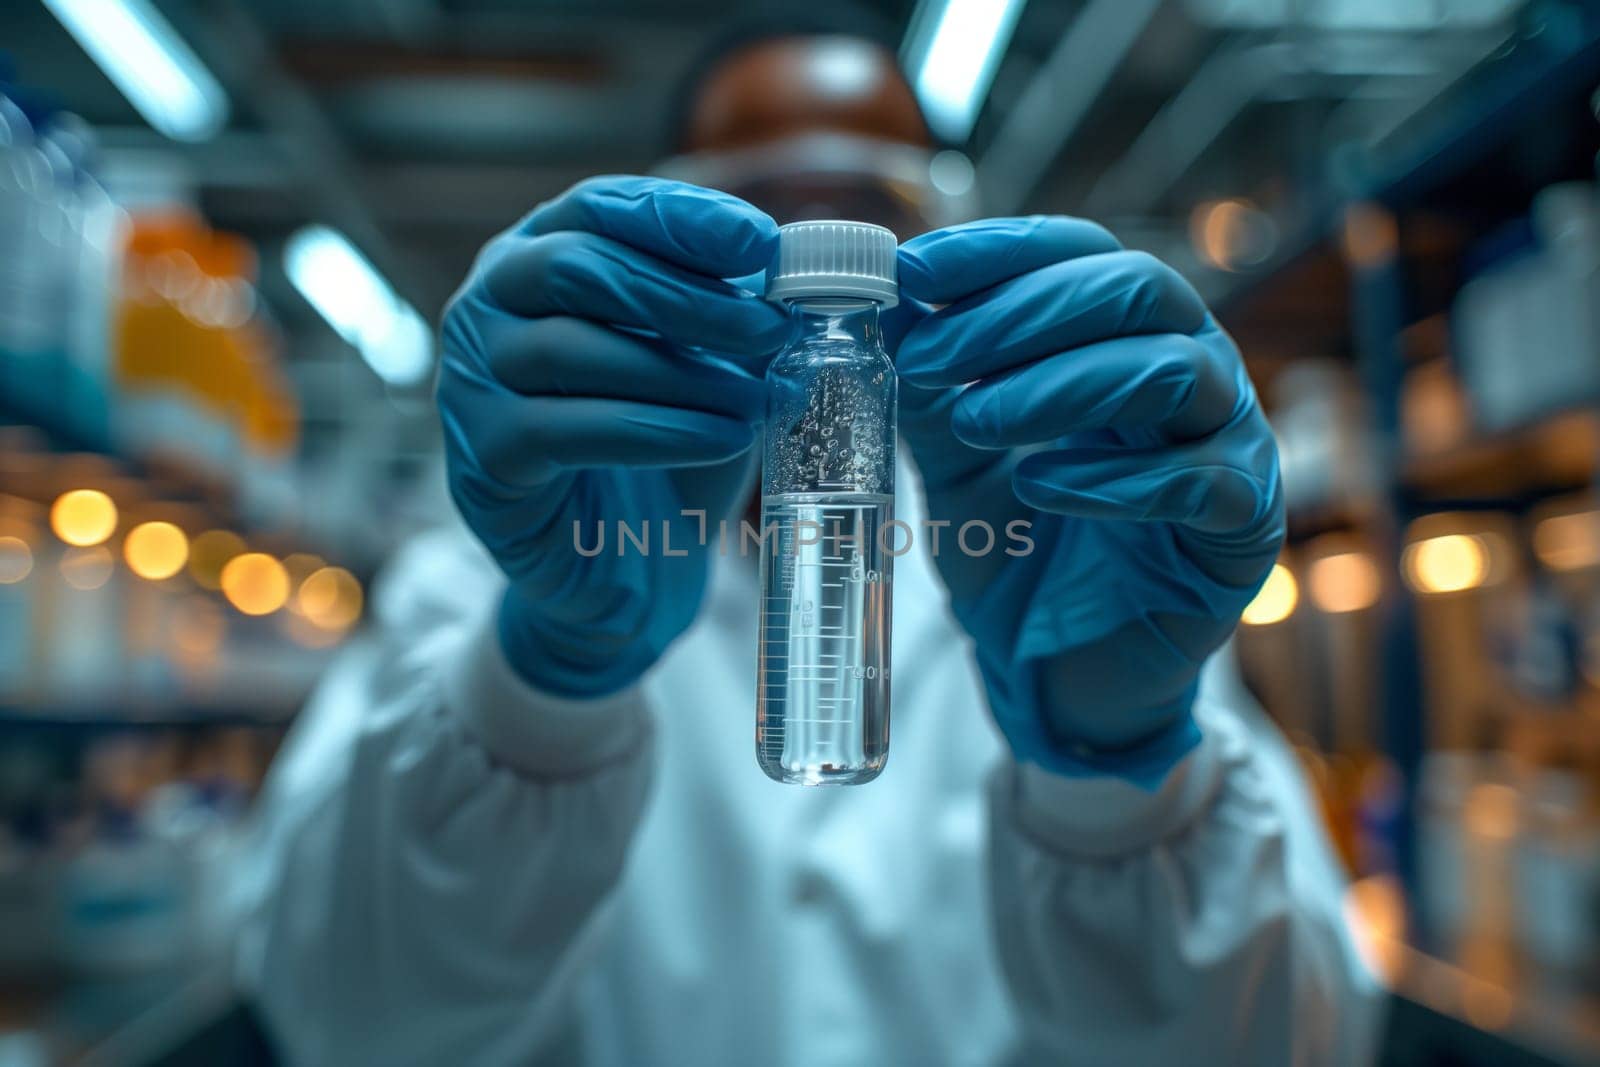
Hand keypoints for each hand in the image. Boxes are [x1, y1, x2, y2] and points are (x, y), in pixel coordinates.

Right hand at [437, 177, 786, 695]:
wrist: (621, 570)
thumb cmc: (666, 448)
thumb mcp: (712, 369)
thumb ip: (739, 318)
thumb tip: (804, 282)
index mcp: (541, 253)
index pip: (601, 206)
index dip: (680, 219)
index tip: (759, 243)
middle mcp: (490, 304)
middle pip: (578, 268)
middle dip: (687, 297)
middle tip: (770, 330)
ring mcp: (472, 380)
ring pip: (570, 349)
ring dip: (680, 374)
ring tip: (757, 401)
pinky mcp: (484, 459)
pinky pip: (565, 431)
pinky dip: (656, 432)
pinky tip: (723, 440)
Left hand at [892, 217, 1283, 782]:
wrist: (1056, 670)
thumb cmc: (1017, 550)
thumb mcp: (955, 460)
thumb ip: (934, 390)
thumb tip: (894, 310)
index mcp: (1127, 337)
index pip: (1082, 254)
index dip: (1000, 251)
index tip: (914, 271)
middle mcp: (1194, 371)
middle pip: (1138, 290)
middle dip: (1021, 314)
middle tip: (928, 358)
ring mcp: (1230, 445)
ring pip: (1174, 372)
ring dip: (1060, 385)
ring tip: (974, 421)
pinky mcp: (1243, 530)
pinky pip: (1198, 482)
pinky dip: (1110, 479)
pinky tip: (1040, 489)